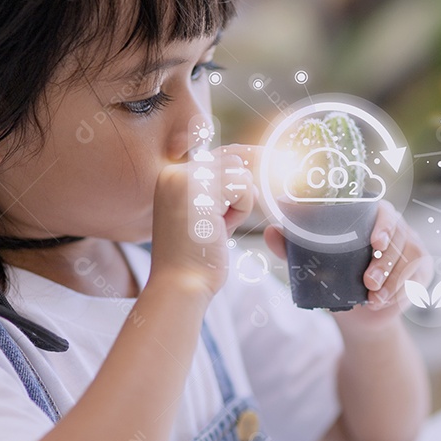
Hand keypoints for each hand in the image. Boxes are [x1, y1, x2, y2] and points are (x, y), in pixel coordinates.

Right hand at [148, 145, 256, 298]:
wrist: (180, 284)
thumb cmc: (197, 257)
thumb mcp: (206, 214)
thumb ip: (220, 190)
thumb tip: (252, 165)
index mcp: (172, 177)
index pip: (219, 156)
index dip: (245, 161)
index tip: (268, 159)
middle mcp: (174, 172)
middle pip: (233, 161)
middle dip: (239, 192)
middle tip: (219, 222)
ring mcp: (185, 178)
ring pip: (240, 173)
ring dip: (240, 203)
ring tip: (216, 227)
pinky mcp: (200, 189)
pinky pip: (243, 187)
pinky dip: (240, 210)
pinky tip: (220, 228)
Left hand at [264, 200, 432, 331]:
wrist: (358, 311)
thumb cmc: (334, 276)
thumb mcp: (311, 264)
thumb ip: (292, 248)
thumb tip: (270, 231)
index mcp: (371, 216)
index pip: (383, 211)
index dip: (383, 223)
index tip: (374, 241)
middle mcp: (395, 227)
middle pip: (399, 236)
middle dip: (384, 261)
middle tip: (368, 282)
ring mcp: (412, 246)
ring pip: (409, 259)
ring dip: (392, 280)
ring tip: (374, 298)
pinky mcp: (421, 269)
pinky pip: (417, 278)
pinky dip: (402, 292)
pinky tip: (386, 302)